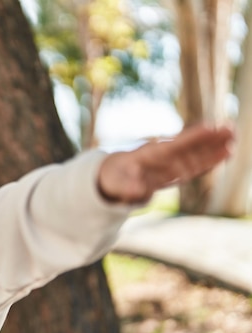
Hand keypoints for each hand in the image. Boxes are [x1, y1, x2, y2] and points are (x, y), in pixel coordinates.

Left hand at [97, 124, 233, 203]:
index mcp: (150, 155)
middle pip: (190, 146)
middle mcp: (164, 156)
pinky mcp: (174, 171)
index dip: (192, 137)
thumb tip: (136, 192)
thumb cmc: (114, 177)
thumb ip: (128, 187)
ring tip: (233, 137)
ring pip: (195, 154)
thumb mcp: (117, 183)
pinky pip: (194, 166)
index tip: (210, 127)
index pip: (175, 145)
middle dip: (209, 139)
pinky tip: (224, 154)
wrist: (112, 175)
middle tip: (231, 128)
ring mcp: (170, 163)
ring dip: (213, 147)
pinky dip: (208, 160)